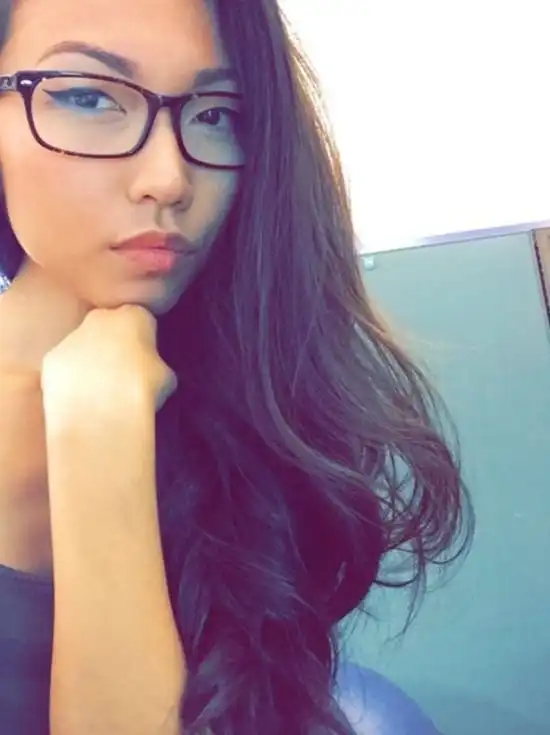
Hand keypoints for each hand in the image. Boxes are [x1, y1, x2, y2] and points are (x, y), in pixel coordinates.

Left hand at [41, 306, 176, 418]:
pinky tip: (84, 399)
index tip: (146, 360)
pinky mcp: (52, 359)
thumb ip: (155, 363)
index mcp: (134, 316)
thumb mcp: (166, 377)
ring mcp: (72, 337)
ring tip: (103, 393)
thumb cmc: (142, 392)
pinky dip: (73, 379)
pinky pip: (66, 366)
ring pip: (84, 346)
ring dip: (92, 362)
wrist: (103, 415)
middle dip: (114, 345)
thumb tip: (150, 371)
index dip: (144, 341)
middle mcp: (100, 318)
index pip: (142, 321)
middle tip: (123, 374)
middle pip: (109, 327)